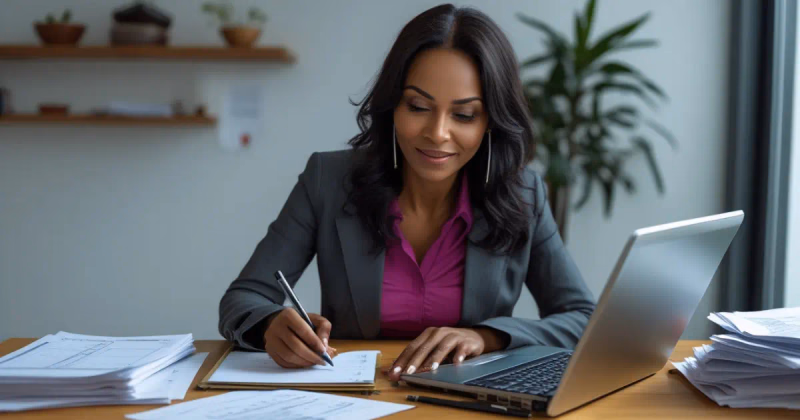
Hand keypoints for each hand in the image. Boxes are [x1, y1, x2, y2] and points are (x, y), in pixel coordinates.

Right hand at [262, 309, 335, 367]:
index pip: (302, 330)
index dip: (314, 342)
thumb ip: (323, 328)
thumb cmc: (302, 322)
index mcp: (288, 315)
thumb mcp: (315, 319)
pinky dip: (296, 365)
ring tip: (314, 362)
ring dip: (304, 362)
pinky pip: (283, 362)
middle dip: (311, 356)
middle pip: (295, 346)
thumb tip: (324, 345)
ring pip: (288, 356)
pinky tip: (304, 363)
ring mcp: (271, 339)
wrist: (282, 323)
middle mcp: (276, 326)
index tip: (323, 351)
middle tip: (322, 361)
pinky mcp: (269, 350)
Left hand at [387, 327, 508, 380]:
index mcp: (427, 334)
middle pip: (424, 347)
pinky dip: (459, 355)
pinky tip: (456, 363)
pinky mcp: (466, 342)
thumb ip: (420, 359)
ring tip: (430, 369)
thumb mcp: (434, 350)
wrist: (473, 338)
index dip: (402, 360)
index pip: (412, 347)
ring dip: (435, 358)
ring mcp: (452, 336)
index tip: (394, 373)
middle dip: (415, 361)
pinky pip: (461, 348)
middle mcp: (438, 333)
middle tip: (408, 373)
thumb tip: (400, 372)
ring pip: (442, 347)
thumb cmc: (449, 346)